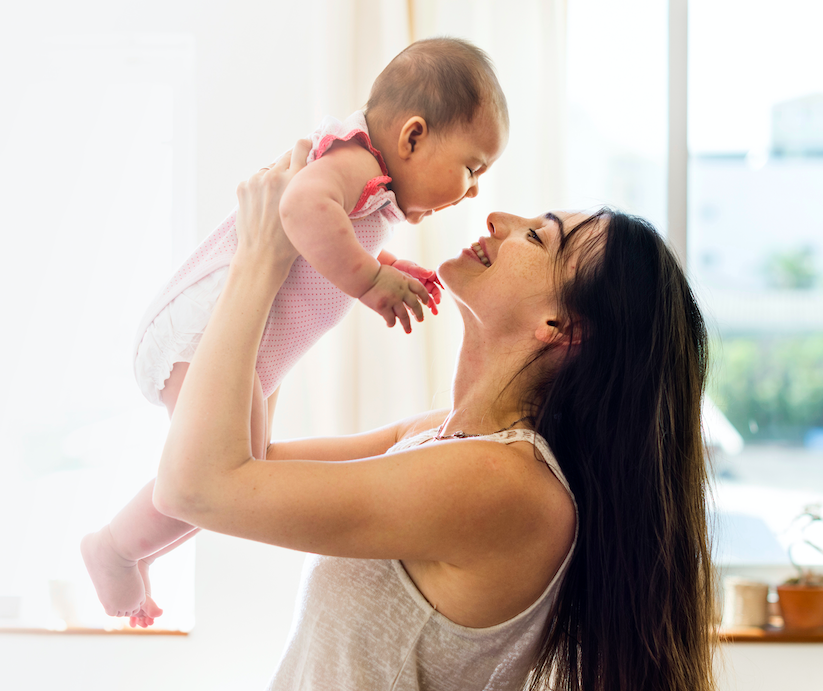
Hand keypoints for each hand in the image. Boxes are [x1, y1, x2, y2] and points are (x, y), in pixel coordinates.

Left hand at [234, 139, 311, 268]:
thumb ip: (306, 187)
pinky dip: (259, 188)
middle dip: (289, 167)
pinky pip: (255, 180)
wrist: (263, 255)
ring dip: (273, 178)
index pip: (300, 147)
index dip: (305, 145)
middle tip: (292, 183)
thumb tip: (305, 170)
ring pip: (269, 170)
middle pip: (284, 157)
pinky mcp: (243, 186)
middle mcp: (276, 175)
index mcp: (296, 180)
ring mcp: (257, 180)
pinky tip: (264, 205)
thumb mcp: (308, 210)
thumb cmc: (291, 240)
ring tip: (276, 200)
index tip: (307, 146)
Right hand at [358, 265, 429, 333]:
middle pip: (415, 305)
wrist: (363, 275)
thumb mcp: (393, 272)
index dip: (424, 297)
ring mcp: (393, 300)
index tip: (425, 303)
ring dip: (407, 324)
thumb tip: (409, 290)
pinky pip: (391, 319)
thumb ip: (402, 280)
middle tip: (420, 320)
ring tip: (408, 330)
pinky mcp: (383, 307)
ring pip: (404, 316)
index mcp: (405, 281)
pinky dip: (392, 323)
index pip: (420, 289)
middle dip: (419, 314)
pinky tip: (390, 324)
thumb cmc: (375, 272)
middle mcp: (401, 291)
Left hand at [390, 259, 442, 314]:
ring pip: (427, 299)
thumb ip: (420, 271)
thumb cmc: (401, 266)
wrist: (387, 272)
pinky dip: (419, 309)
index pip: (437, 279)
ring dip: (432, 306)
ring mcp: (418, 292)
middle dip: (437, 297)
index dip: (442, 283)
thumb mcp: (411, 267)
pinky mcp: (412, 298)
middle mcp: (424, 284)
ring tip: (434, 312)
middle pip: (434, 291)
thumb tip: (430, 272)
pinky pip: (417, 304)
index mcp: (426, 275)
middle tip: (437, 302)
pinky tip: (420, 314)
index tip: (445, 288)